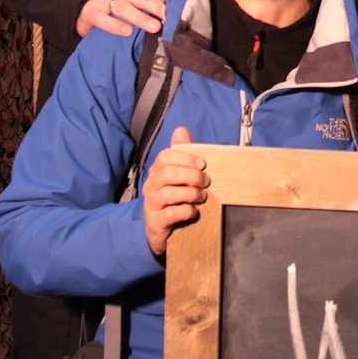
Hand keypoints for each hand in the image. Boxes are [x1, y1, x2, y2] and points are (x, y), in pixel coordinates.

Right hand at [75, 0, 172, 38]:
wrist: (89, 11)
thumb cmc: (119, 2)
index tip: (177, 7)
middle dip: (156, 6)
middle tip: (168, 17)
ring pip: (123, 7)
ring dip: (140, 17)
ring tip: (154, 27)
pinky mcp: (91, 12)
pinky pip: (102, 19)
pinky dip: (114, 25)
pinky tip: (127, 32)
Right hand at [142, 126, 208, 255]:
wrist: (161, 229)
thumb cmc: (174, 198)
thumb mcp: (178, 175)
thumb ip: (181, 153)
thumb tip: (181, 129)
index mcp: (156, 171)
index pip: (165, 156)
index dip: (185, 158)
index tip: (203, 163)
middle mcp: (151, 186)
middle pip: (167, 174)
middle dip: (191, 176)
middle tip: (207, 181)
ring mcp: (151, 205)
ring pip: (168, 193)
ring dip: (190, 193)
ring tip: (203, 196)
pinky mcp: (155, 222)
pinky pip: (169, 214)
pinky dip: (185, 211)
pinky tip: (194, 211)